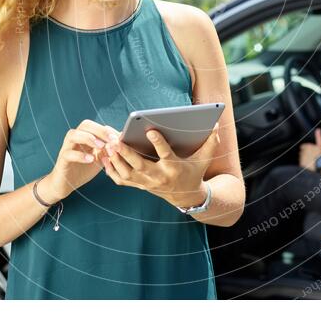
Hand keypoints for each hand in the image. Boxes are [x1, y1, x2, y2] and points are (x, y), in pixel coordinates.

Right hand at [38, 119, 114, 203]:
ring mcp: (67, 148)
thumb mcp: (101, 159)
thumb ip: (109, 150)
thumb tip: (124, 142)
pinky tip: (90, 160)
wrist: (66, 184)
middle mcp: (75, 139)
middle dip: (100, 130)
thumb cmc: (84, 169)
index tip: (118, 137)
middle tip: (111, 139)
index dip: (108, 130)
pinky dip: (80, 155)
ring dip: (88, 138)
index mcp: (85, 136)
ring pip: (73, 135)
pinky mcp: (62, 160)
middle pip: (85, 125)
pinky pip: (68, 153)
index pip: (96, 126)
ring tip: (101, 146)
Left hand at [101, 124, 220, 208]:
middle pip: (140, 165)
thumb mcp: (204, 159)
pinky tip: (103, 157)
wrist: (185, 196)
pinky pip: (121, 179)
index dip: (158, 142)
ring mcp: (147, 183)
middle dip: (127, 153)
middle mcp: (158, 177)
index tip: (150, 130)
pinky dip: (110, 169)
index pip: (165, 154)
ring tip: (107, 145)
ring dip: (115, 160)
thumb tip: (216, 124)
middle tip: (116, 139)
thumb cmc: (194, 172)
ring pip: (127, 173)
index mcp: (174, 168)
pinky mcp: (139, 185)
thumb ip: (211, 142)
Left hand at [299, 128, 320, 170]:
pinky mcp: (302, 164)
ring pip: (302, 158)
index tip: (313, 153)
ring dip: (305, 159)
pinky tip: (310, 165)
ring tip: (312, 162)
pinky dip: (305, 164)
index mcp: (307, 146)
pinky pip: (302, 163)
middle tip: (313, 158)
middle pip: (302, 152)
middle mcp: (303, 152)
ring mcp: (302, 158)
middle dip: (306, 154)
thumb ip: (319, 137)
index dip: (308, 150)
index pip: (303, 147)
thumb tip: (318, 129)